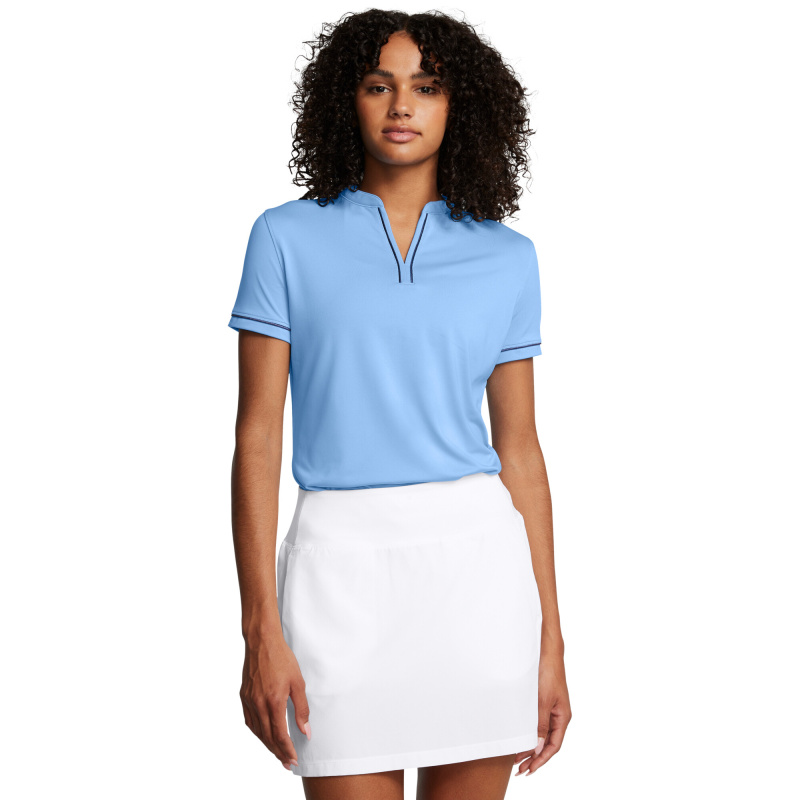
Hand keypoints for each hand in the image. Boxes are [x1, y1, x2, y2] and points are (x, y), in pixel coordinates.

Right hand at [240, 636, 310, 769]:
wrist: (262, 641)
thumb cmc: (282, 658)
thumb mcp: (298, 682)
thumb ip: (302, 709)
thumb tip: (306, 731)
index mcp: (274, 701)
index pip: (280, 735)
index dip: (287, 750)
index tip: (293, 760)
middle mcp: (258, 704)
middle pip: (267, 737)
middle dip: (278, 753)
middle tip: (287, 763)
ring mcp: (249, 701)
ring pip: (257, 731)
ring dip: (267, 745)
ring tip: (277, 752)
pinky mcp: (244, 696)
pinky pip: (249, 721)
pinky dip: (257, 732)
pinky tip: (263, 734)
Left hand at [514, 644, 570, 775]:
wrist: (546, 651)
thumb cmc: (547, 672)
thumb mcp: (542, 700)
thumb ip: (540, 724)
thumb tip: (536, 747)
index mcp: (563, 717)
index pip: (553, 745)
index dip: (541, 759)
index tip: (529, 769)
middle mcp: (558, 715)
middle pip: (547, 742)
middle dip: (534, 757)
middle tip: (519, 769)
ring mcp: (551, 708)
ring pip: (541, 734)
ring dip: (530, 746)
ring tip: (517, 758)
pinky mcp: (542, 701)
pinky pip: (537, 723)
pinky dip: (529, 732)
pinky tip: (520, 737)